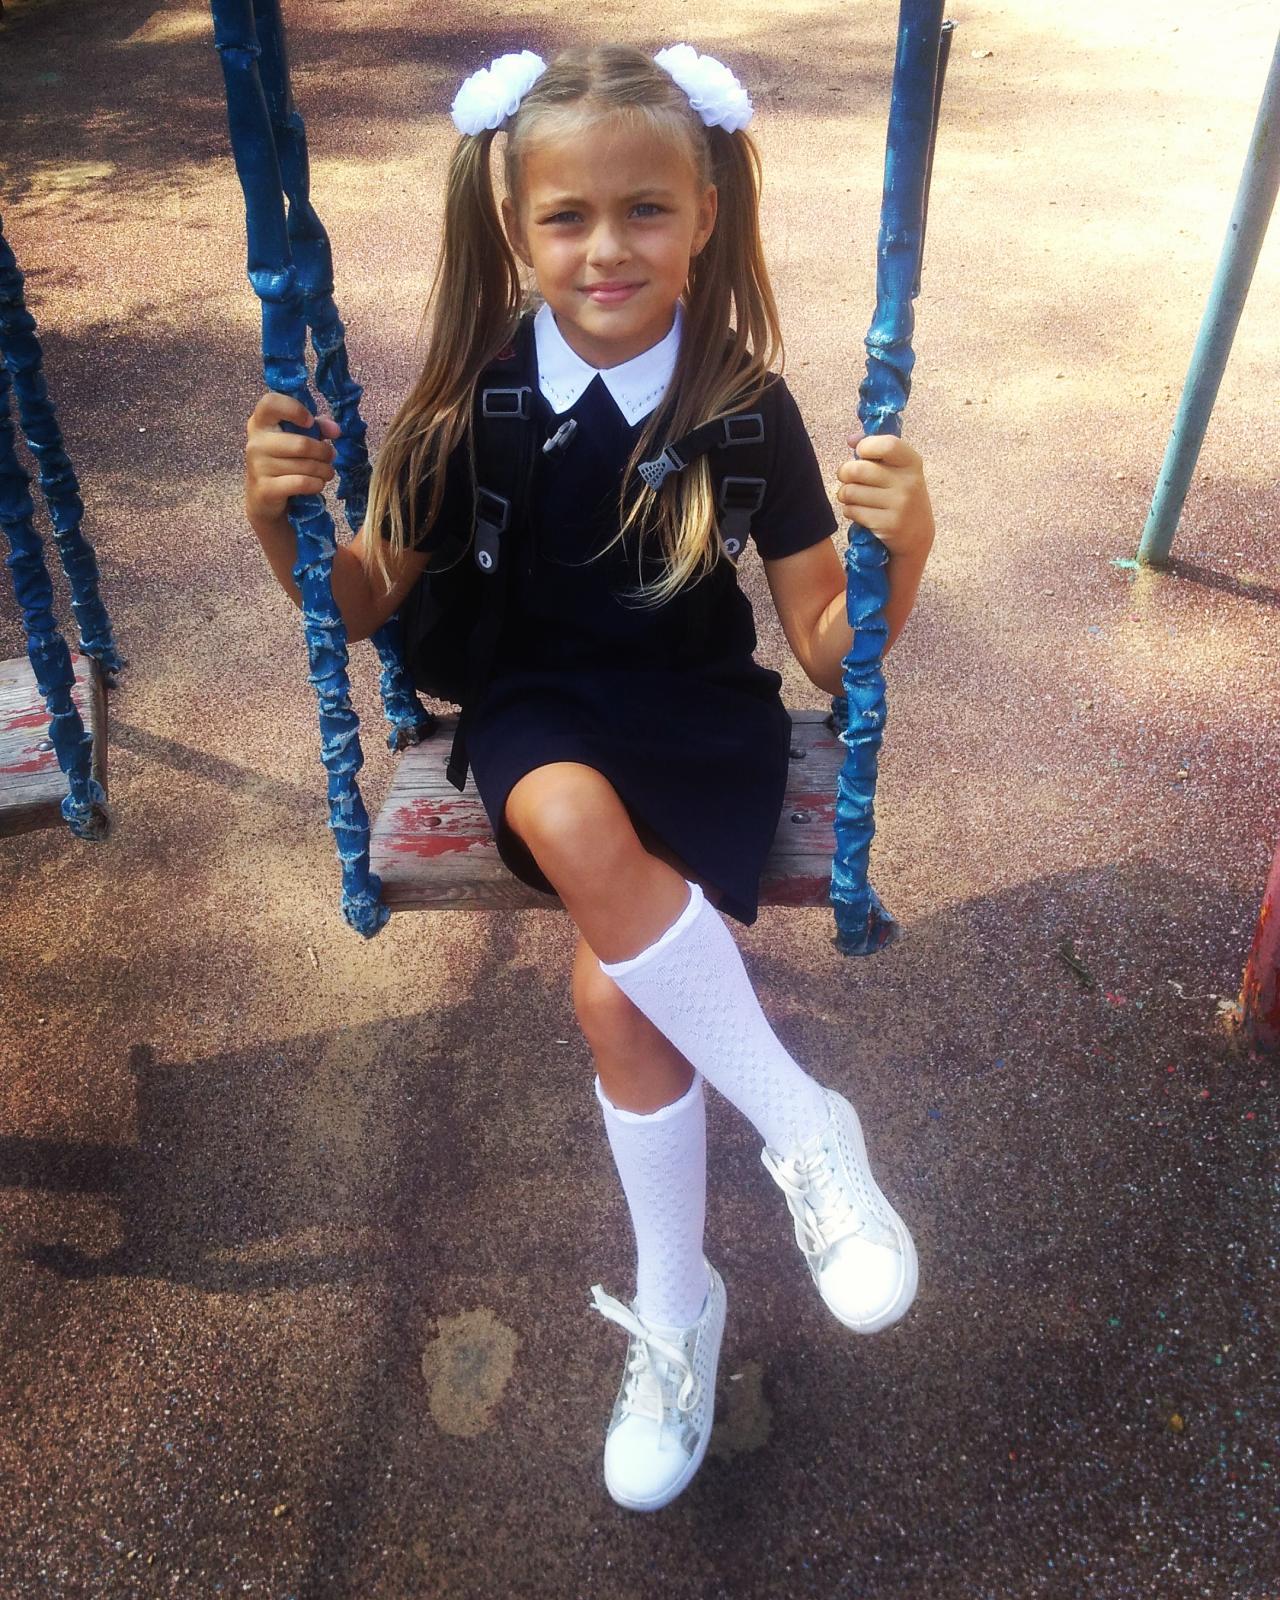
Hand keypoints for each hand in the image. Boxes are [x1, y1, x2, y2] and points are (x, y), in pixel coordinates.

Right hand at [244, 391, 341, 520]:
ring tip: (326, 472)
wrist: (263, 497)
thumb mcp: (296, 438)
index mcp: (260, 422)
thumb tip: (336, 429)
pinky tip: (317, 484)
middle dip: (324, 452)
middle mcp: (255, 442)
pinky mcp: (266, 489)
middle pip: (302, 444)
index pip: (270, 403)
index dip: (294, 409)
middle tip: (331, 457)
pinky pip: (301, 483)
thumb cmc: (283, 460)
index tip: (310, 422)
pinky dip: (316, 484)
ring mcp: (258, 466)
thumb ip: (316, 427)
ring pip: (305, 466)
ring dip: (324, 470)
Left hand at [836, 429, 934, 559]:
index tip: (861, 453)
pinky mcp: (888, 525)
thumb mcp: (899, 470)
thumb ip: (877, 450)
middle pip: (858, 469)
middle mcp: (908, 482)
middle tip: (846, 478)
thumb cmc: (900, 495)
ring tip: (852, 497)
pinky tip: (858, 512)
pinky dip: (849, 511)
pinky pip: (852, 511)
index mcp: (912, 462)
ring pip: (850, 492)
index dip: (866, 446)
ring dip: (844, 494)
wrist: (917, 535)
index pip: (887, 445)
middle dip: (844, 473)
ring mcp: (900, 505)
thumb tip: (851, 439)